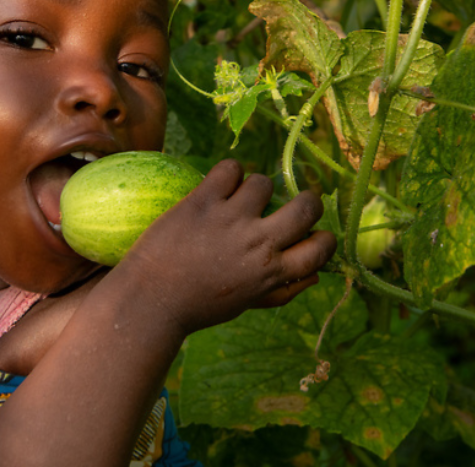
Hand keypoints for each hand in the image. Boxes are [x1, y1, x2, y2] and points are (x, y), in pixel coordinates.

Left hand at [112, 159, 336, 336]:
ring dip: (255, 189)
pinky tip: (219, 187)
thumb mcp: (248, 303)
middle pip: (307, 207)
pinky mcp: (203, 201)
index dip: (324, 238)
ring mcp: (231, 219)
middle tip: (292, 204)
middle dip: (307, 201)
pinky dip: (228, 173)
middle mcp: (258, 243)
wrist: (151, 299)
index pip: (321, 250)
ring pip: (264, 182)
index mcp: (271, 273)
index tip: (314, 234)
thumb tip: (315, 275)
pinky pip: (231, 168)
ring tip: (239, 200)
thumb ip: (282, 290)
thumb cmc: (199, 305)